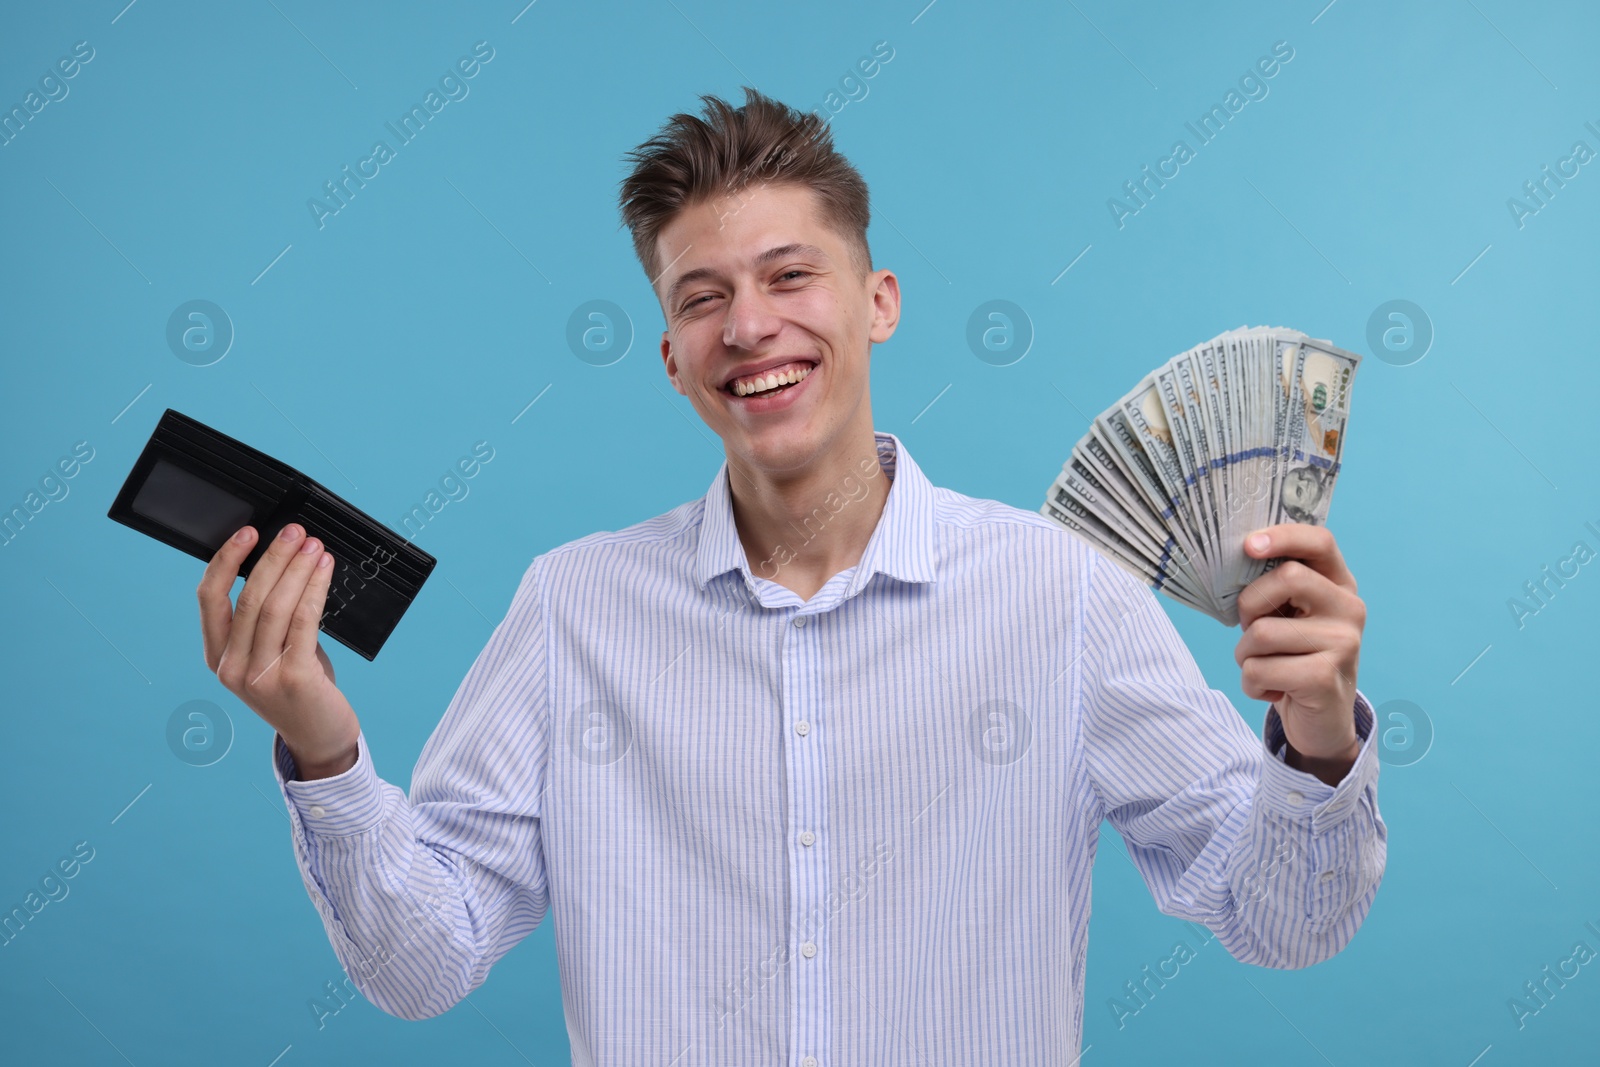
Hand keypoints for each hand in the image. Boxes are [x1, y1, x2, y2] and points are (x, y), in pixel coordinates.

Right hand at [198, 523, 360, 778]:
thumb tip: (285, 565)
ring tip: (314, 547)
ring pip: (275, 607)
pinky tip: (325, 572)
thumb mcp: (270, 654)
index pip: (209, 599)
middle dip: (273, 558)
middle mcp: (232, 668)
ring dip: (297, 569)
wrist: (320, 737)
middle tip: (295, 532)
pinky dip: (315, 590)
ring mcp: (260, 676)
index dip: (225, 561)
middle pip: (248, 598)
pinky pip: (303, 621)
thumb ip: (269, 619)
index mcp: (217, 657)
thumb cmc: (299, 690)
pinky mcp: (293, 679)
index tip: (247, 533)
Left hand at [1233, 523, 1364, 769]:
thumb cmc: (1294, 659)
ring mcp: (1343, 643)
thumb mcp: (1289, 617)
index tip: (1249, 545)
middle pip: (1286, 578)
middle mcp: (1350, 608)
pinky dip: (1252, 684)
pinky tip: (1274, 691)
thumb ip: (1274, 587)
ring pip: (1262, 632)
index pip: (1320, 541)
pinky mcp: (1325, 677)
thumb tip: (1238, 557)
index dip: (1284, 536)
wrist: (1322, 722)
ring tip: (1266, 667)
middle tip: (1253, 629)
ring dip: (1245, 655)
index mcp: (1339, 585)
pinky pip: (1259, 670)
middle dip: (1250, 606)